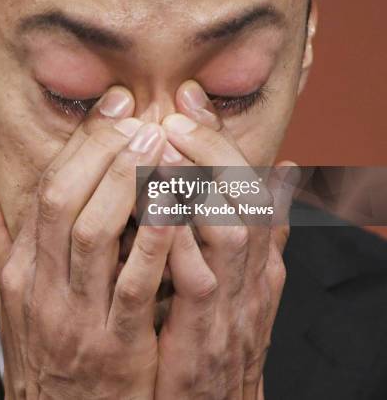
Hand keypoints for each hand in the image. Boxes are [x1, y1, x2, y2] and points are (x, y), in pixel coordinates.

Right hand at [0, 87, 174, 399]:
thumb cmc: (41, 345)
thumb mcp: (7, 291)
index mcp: (21, 266)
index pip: (47, 189)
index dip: (83, 143)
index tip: (115, 106)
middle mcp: (43, 284)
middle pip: (67, 201)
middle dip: (105, 152)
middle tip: (140, 115)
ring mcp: (77, 315)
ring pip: (97, 233)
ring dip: (129, 182)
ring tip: (159, 142)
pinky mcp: (116, 346)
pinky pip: (135, 283)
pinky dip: (156, 239)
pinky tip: (179, 202)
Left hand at [154, 81, 295, 399]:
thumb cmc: (224, 336)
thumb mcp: (247, 278)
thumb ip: (261, 228)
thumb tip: (285, 171)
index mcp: (261, 254)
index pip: (248, 181)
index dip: (220, 138)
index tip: (189, 99)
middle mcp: (256, 273)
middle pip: (247, 197)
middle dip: (213, 149)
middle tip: (176, 113)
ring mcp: (235, 305)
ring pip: (232, 231)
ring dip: (200, 185)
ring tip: (167, 146)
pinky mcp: (205, 339)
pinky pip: (199, 282)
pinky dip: (180, 240)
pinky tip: (154, 208)